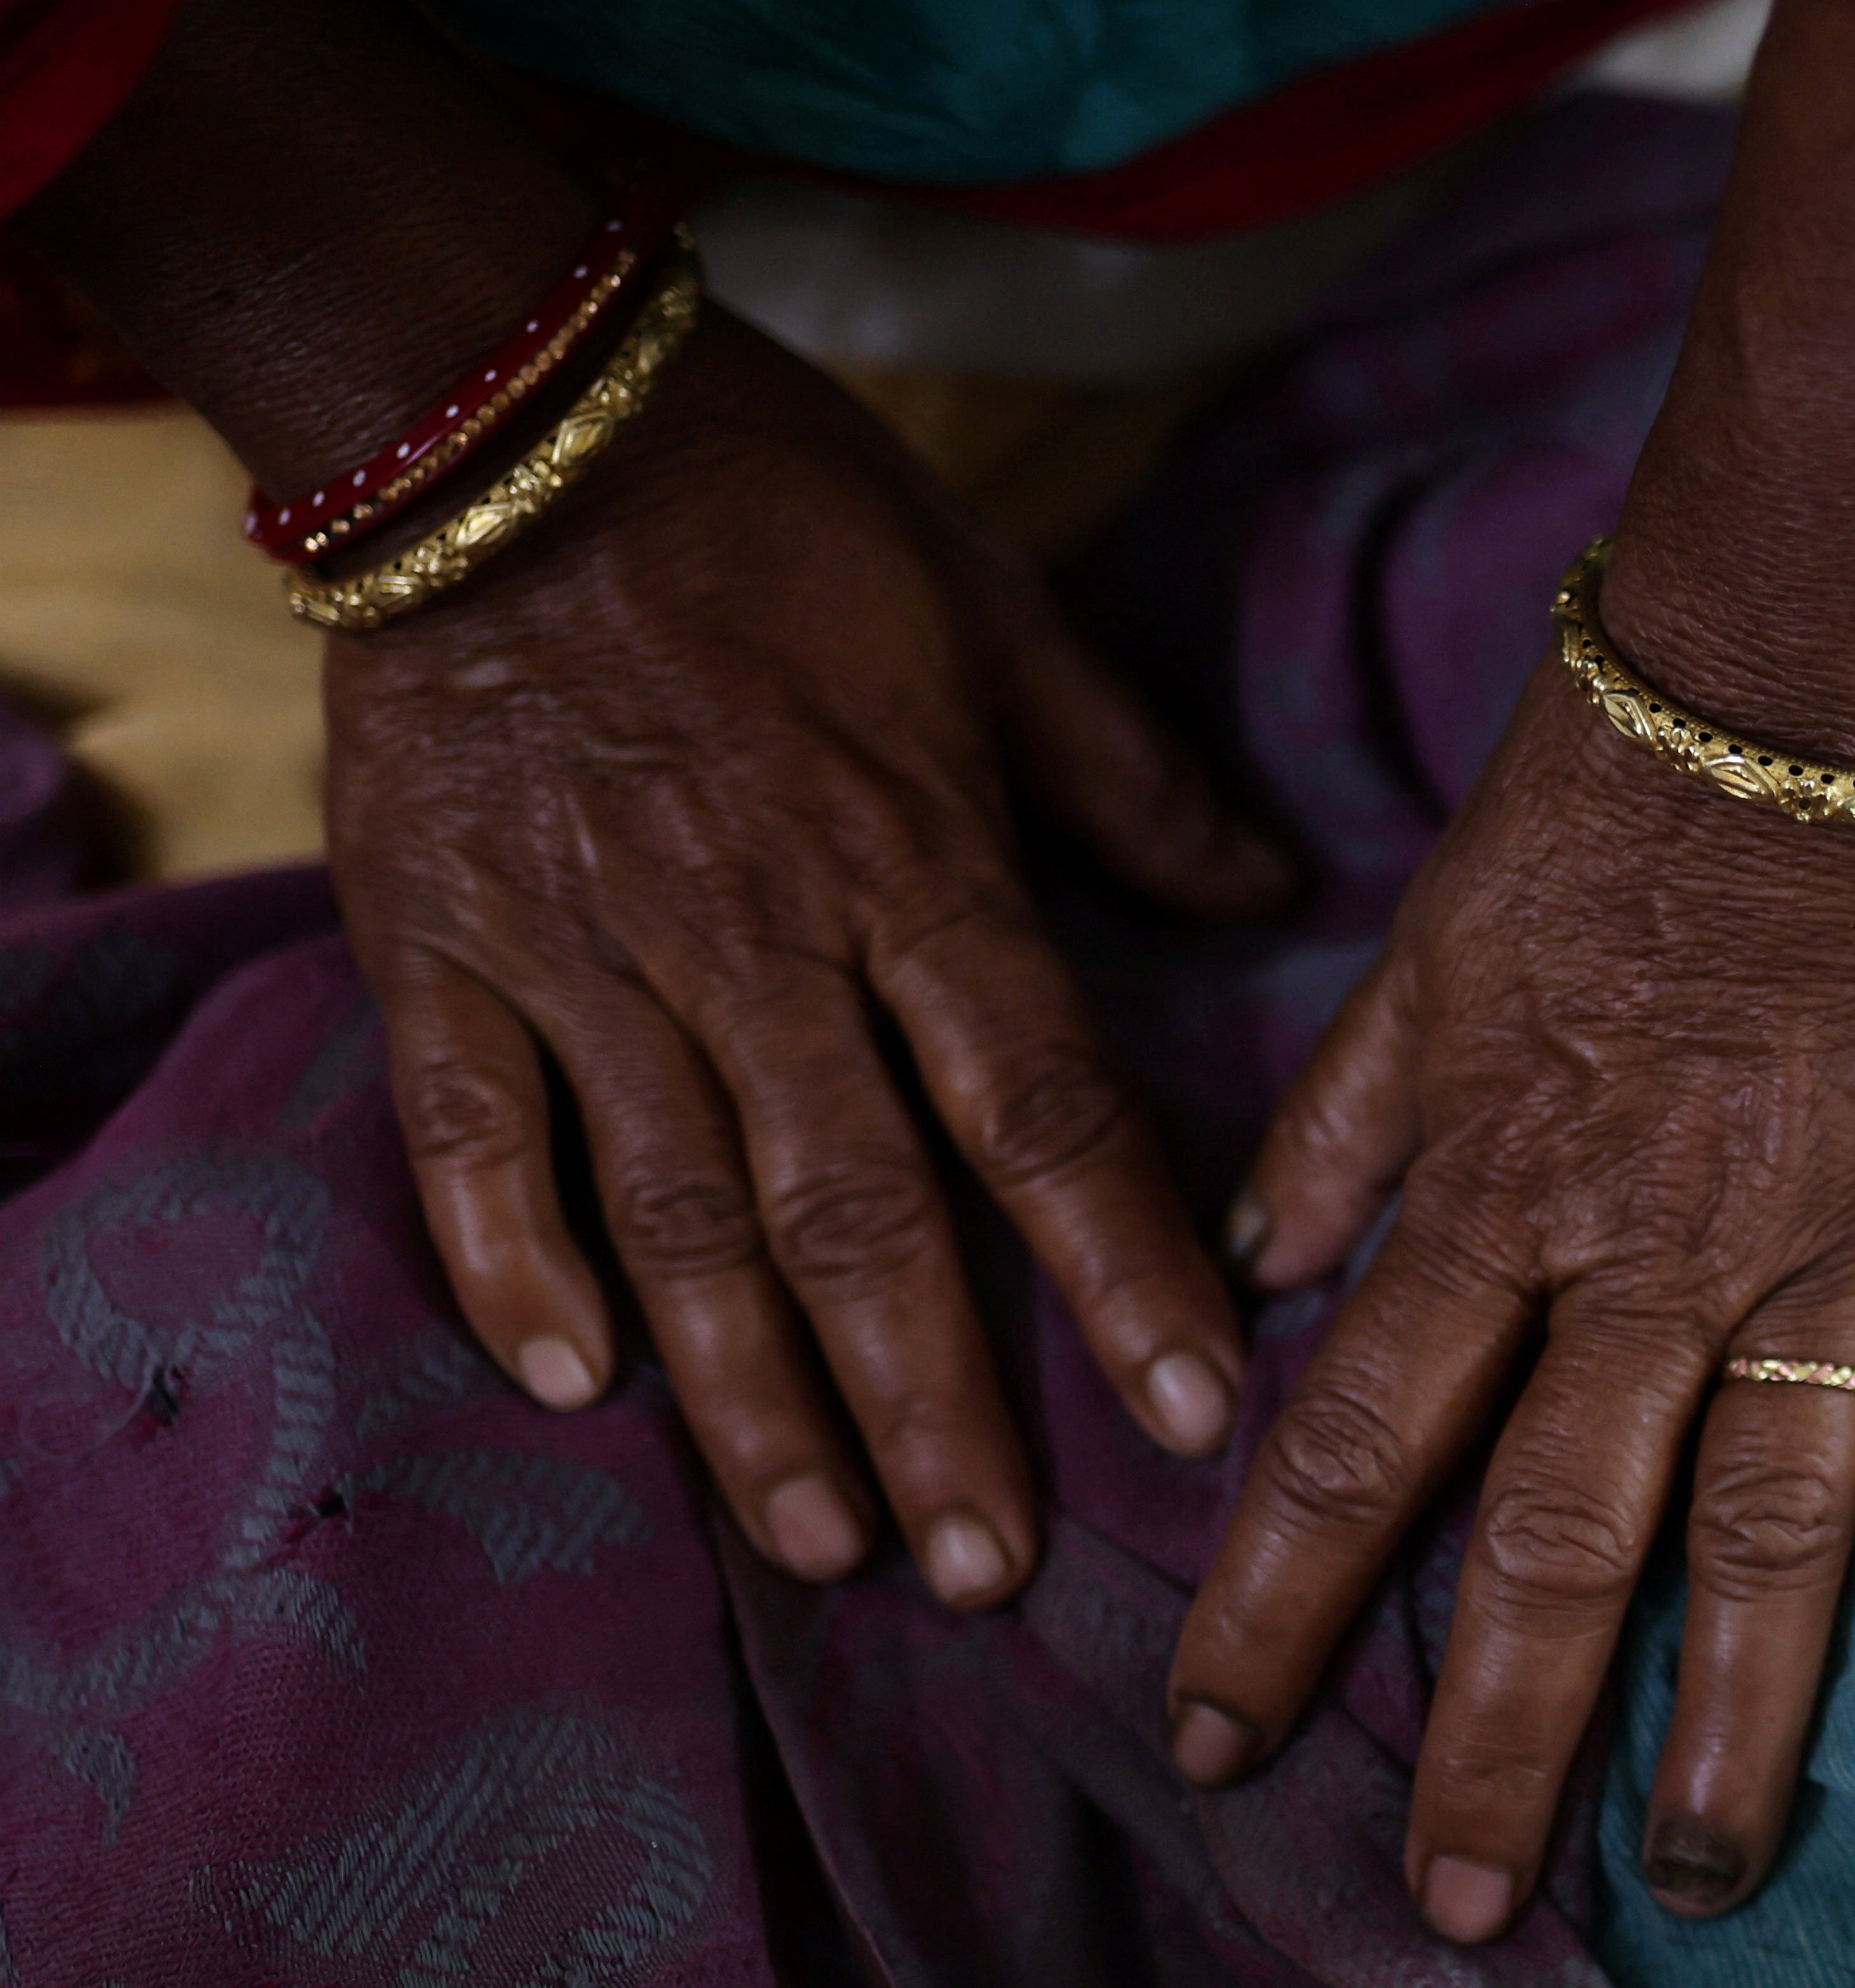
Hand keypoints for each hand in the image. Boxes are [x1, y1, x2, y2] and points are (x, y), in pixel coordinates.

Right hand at [326, 315, 1296, 1603]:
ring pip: (685, 1210)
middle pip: (863, 1207)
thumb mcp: (989, 616)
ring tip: (825, 1542)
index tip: (1195, 1413)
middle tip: (990, 1569)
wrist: (506, 412)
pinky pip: (477, 1134)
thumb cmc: (777, 512)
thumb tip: (1272, 891)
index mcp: (910, 865)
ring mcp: (590, 955)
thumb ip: (1129, 780)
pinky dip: (516, 1263)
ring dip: (754, 1392)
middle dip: (933, 1400)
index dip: (1121, 1267)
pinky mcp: (443, 949)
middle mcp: (759, 939)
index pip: (1040, 1103)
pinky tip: (576, 1392)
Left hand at [1165, 670, 1854, 1938]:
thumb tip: (1247, 1263)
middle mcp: (1655, 1246)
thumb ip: (1342, 1115)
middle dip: (1495, 1740)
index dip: (1280, 1610)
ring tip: (1698, 1868)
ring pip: (1774, 1517)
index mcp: (1500, 1182)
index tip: (1219, 1748)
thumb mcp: (1429, 935)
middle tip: (1452, 1911)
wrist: (1843, 653)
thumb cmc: (1620, 781)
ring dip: (1733, 1712)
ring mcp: (1839, 1235)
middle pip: (1559, 1535)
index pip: (1357, 1440)